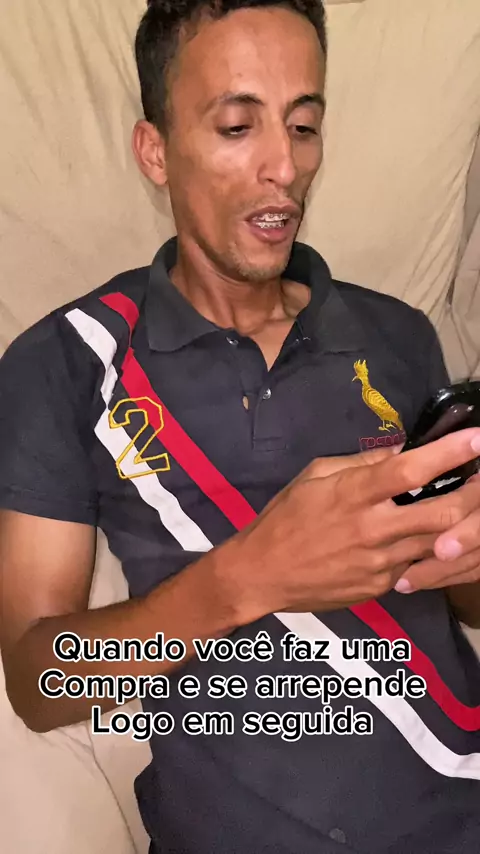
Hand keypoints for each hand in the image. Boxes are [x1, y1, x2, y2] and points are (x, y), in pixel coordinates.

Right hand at [230, 428, 479, 620]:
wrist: (261, 574)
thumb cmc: (285, 517)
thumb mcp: (314, 475)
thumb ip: (360, 463)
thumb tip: (402, 452)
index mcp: (353, 494)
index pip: (410, 470)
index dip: (449, 452)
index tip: (478, 437)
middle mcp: (372, 530)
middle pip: (441, 514)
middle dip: (473, 495)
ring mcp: (380, 564)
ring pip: (438, 544)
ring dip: (461, 525)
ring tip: (470, 506)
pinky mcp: (381, 587)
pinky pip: (417, 565)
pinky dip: (430, 549)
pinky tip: (434, 537)